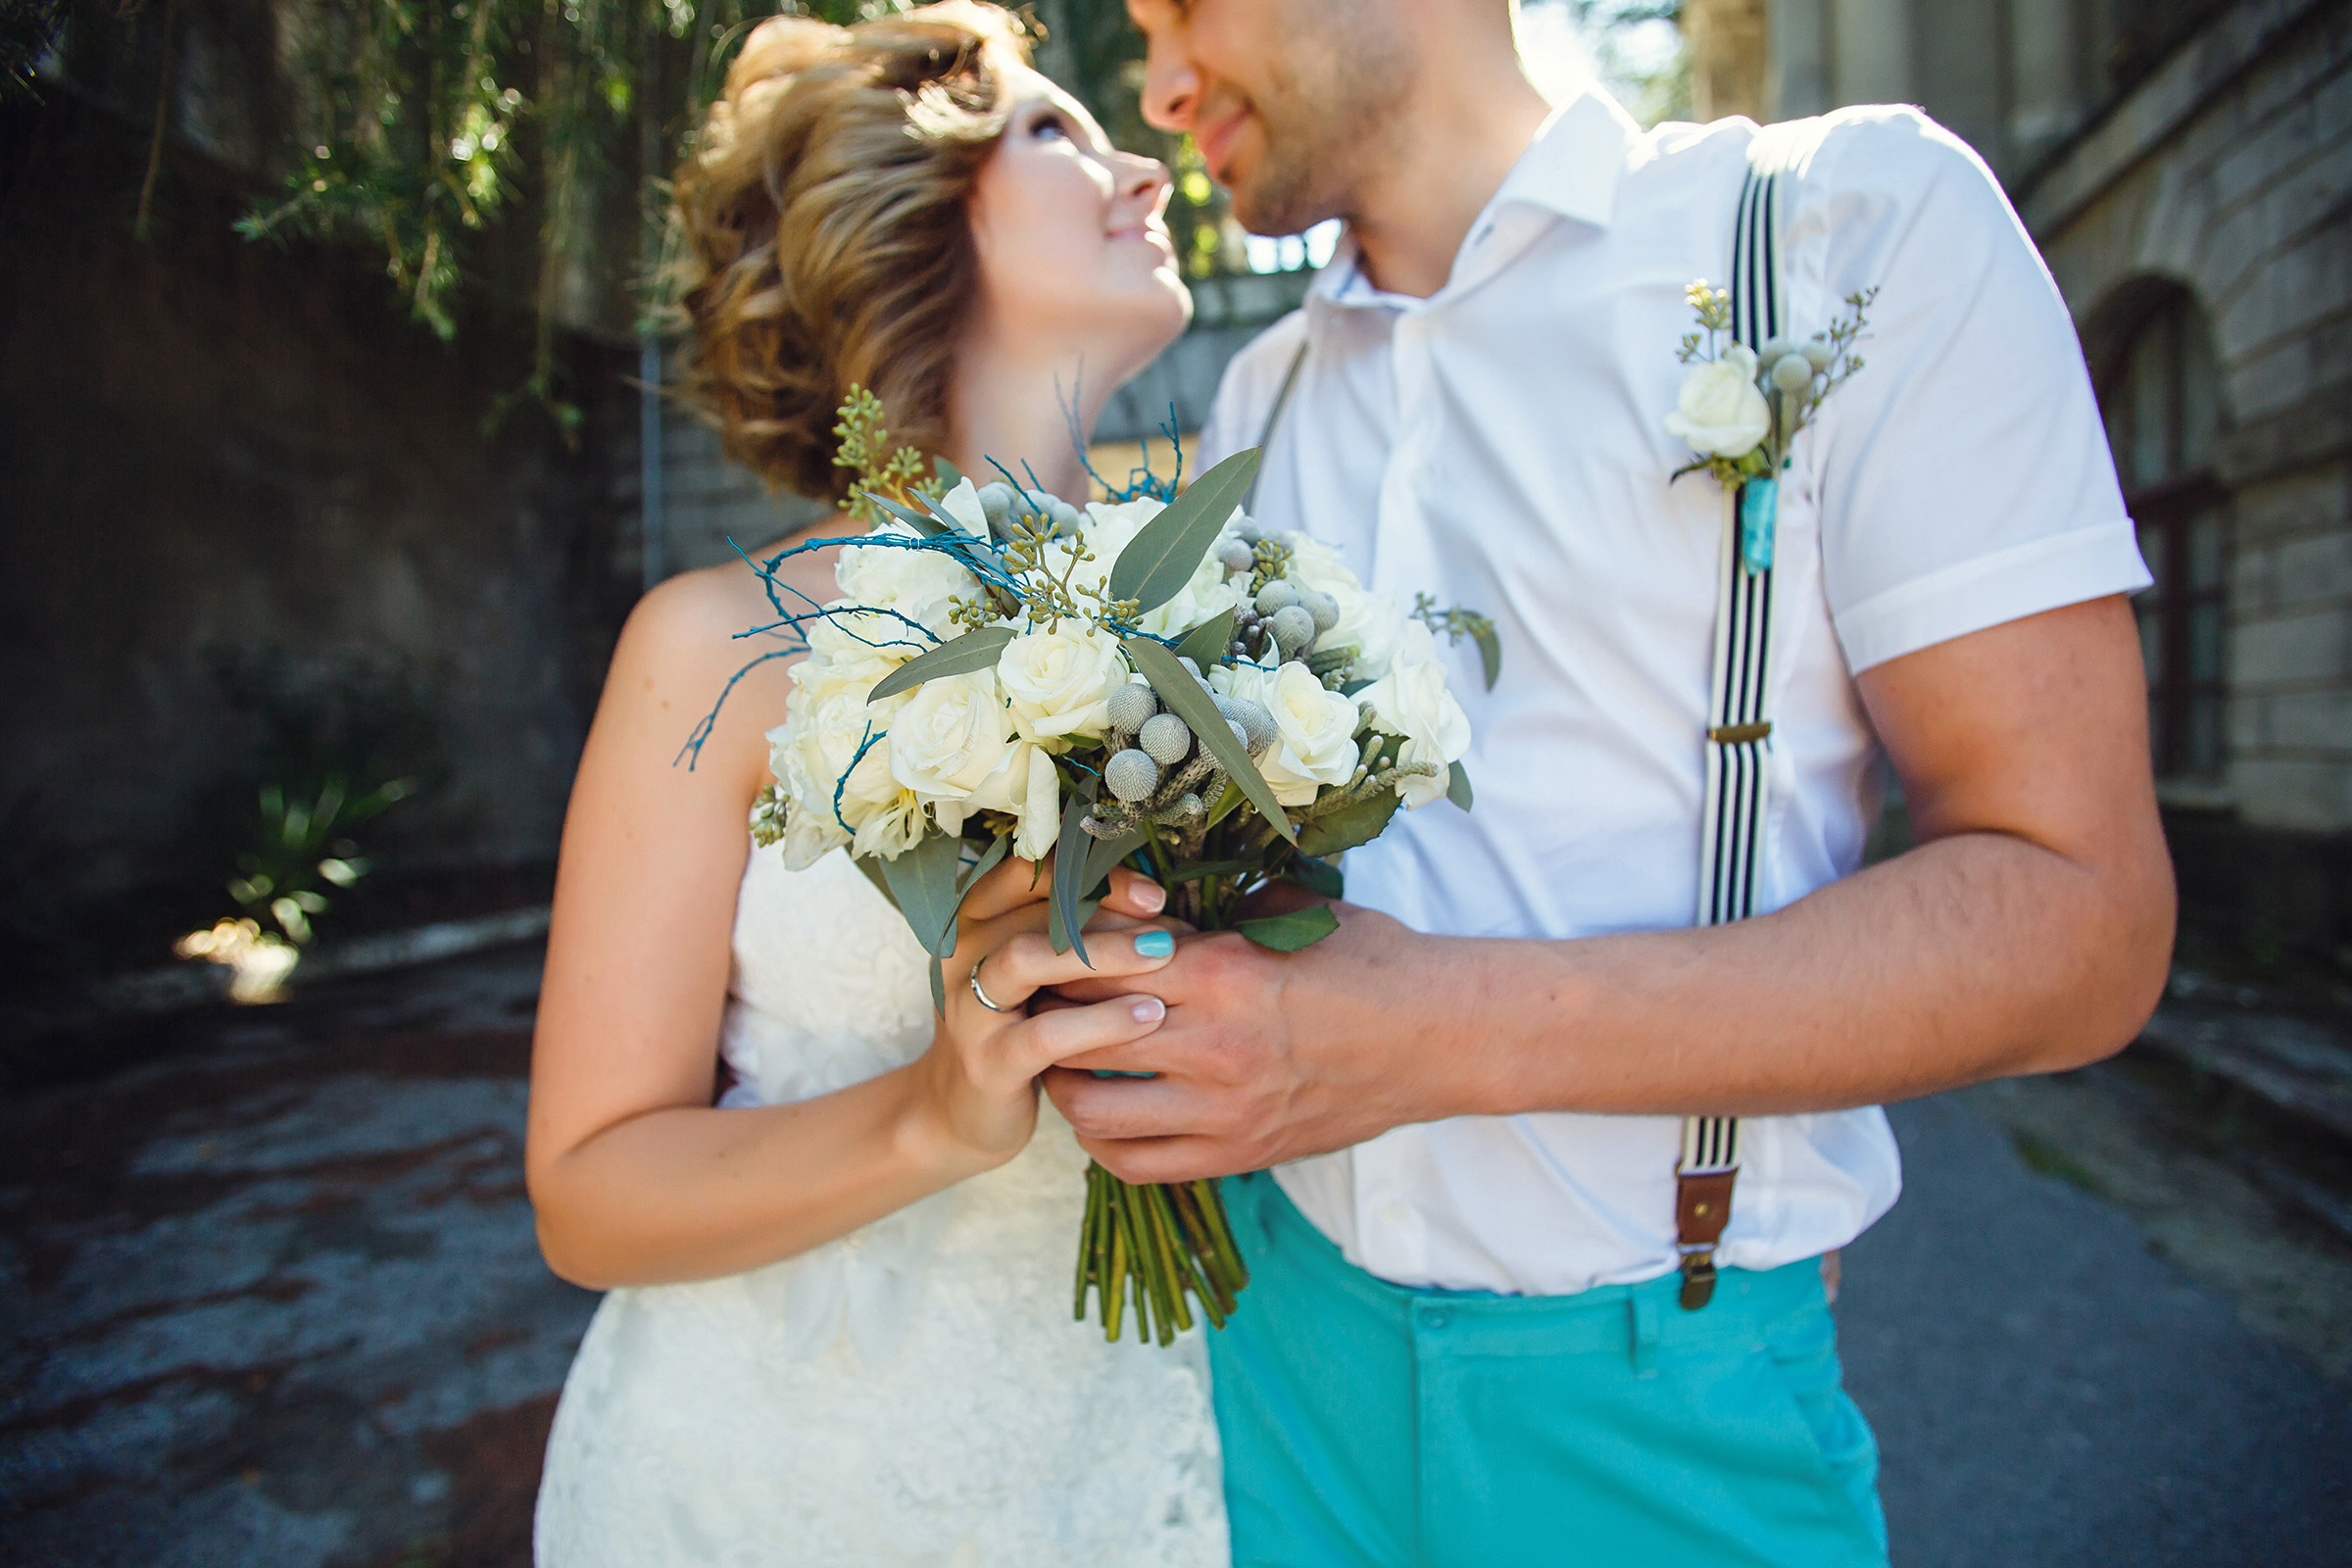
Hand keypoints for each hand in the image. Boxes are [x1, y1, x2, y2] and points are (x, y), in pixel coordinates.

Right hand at [913, 853, 1184, 1173]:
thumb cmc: (1019, 1029)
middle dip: (1107, 911)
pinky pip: (1045, 1033)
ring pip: (1028, 959)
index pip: (1029, 871)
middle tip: (1167, 929)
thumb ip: (1077, 934)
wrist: (963, 1113)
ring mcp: (968, 1007)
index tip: (1151, 896)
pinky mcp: (987, 1062)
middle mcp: (963, 952)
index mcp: (977, 918)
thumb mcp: (1040, 974)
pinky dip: (1101, 1021)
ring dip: (1102, 954)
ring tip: (1162, 958)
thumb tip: (1160, 910)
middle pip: (1033, 910)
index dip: (1092, 876)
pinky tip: (1148, 1017)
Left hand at [1040, 903, 1453, 1182]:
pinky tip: (1101, 1118)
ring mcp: (1223, 1111)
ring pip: (1094, 1113)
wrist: (1442, 1038)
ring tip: (1061, 1064)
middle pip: (1082, 1035)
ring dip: (1064, 1088)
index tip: (1050, 952)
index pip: (1097, 965)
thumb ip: (1216, 915)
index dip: (1062, 959)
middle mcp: (1212, 1046)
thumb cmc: (1373, 964)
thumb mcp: (1293, 916)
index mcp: (1222, 973)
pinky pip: (1137, 1165)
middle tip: (1040, 1007)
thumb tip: (1156, 908)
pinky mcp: (1238, 1154)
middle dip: (1051, 1019)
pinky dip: (1102, 1145)